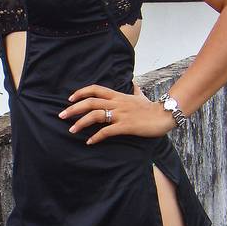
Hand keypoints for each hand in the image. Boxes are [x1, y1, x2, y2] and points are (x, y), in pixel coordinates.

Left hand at [57, 81, 173, 143]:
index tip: (70, 99)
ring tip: (71, 130)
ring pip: (95, 115)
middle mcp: (117, 103)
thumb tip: (133, 83)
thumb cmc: (152, 107)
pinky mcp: (126, 126)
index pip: (95, 89)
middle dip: (74, 108)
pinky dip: (96, 137)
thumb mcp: (142, 95)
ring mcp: (121, 114)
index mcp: (118, 95)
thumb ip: (135, 90)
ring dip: (81, 123)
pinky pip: (107, 131)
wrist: (165, 115)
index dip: (81, 92)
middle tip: (61, 115)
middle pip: (90, 102)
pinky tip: (89, 142)